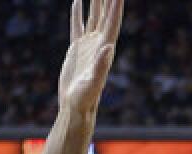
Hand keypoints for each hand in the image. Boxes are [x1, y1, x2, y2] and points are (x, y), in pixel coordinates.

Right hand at [57, 0, 122, 115]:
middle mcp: (99, 44)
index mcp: (105, 48)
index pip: (112, 21)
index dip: (116, 6)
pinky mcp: (77, 49)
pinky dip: (77, 14)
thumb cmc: (86, 98)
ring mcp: (88, 45)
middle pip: (106, 15)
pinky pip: (78, 26)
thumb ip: (101, 65)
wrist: (75, 106)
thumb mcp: (93, 82)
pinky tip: (77, 2)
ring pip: (93, 17)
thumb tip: (108, 47)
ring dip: (96, 2)